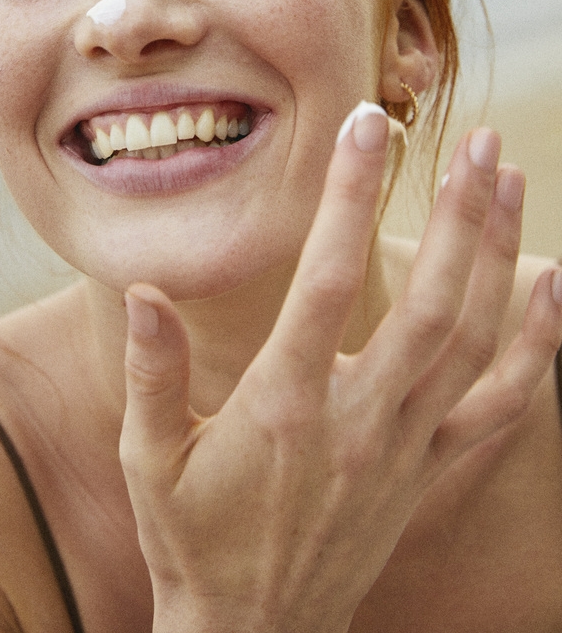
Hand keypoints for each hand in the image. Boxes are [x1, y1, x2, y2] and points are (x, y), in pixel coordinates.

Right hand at [119, 108, 561, 632]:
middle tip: (479, 143)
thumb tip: (146, 290)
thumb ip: (150, 372)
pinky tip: (549, 290)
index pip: (325, 279)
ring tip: (509, 182)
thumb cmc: (191, 540)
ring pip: (469, 341)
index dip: (347, 196)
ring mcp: (403, 450)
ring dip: (495, 257)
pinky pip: (498, 407)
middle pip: (427, 304)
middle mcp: (356, 421)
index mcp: (283, 406)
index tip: (363, 128)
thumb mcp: (148, 460)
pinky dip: (533, 348)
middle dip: (458, 214)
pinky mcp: (426, 475)